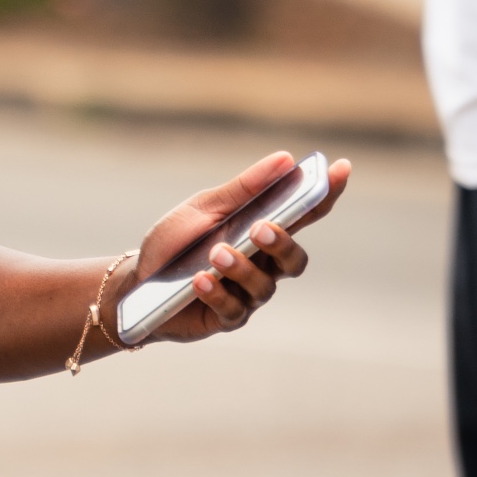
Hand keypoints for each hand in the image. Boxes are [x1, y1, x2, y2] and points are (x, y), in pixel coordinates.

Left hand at [122, 151, 350, 345]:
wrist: (135, 281)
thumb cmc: (174, 242)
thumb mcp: (203, 209)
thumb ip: (242, 190)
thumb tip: (286, 159)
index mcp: (261, 230)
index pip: (303, 213)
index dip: (326, 194)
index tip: (341, 169)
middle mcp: (262, 264)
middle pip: (295, 259)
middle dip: (283, 244)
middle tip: (261, 228)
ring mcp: (246, 294)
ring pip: (265, 286)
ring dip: (241, 268)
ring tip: (214, 254)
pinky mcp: (225, 318)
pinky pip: (234, 310)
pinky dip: (217, 292)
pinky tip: (199, 279)